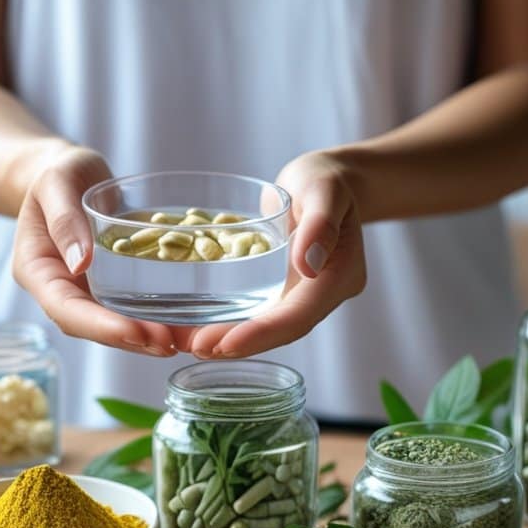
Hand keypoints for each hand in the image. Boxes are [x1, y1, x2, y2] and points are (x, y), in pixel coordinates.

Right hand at [12, 144, 178, 356]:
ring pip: (115, 326)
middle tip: (168, 343)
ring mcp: (86, 293)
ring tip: (184, 341)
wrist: (71, 176)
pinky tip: (188, 326)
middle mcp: (61, 291)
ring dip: (149, 338)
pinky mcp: (110, 289)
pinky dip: (160, 320)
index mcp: (37, 271)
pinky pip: (132, 309)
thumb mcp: (55, 182)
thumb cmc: (58, 173)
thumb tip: (81, 264)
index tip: (134, 333)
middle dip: (130, 339)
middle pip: (93, 328)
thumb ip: (64, 218)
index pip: (65, 309)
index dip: (99, 327)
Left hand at [186, 151, 366, 358]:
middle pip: (280, 330)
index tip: (226, 344)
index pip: (299, 316)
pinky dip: (228, 321)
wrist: (324, 182)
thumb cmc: (326, 179)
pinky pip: (256, 311)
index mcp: (340, 277)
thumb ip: (321, 223)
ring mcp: (302, 296)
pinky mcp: (283, 291)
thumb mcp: (325, 190)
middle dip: (239, 343)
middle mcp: (322, 295)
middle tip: (196, 347)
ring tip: (187, 343)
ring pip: (265, 327)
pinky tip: (196, 325)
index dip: (263, 333)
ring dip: (228, 339)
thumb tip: (308, 265)